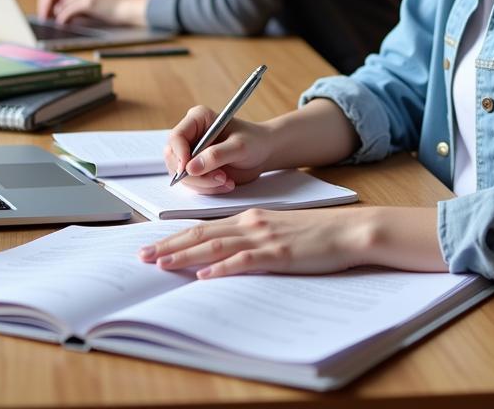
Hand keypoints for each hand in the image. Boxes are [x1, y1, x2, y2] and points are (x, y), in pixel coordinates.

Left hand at [53, 0, 146, 26]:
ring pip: (66, 3)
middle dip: (56, 6)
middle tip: (48, 15)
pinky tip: (61, 23)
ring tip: (54, 20)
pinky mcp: (89, 2)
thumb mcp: (101, 5)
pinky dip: (64, 17)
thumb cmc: (121, 10)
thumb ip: (87, 7)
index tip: (55, 10)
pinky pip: (70, 10)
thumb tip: (71, 16)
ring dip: (58, 12)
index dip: (61, 1)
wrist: (132, 8)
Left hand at [139, 206, 446, 278]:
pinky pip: (244, 262)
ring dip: (185, 257)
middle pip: (202, 235)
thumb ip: (251, 238)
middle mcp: (252, 223)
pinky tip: (205, 276)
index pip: (204, 227)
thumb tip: (222, 256)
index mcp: (251, 217)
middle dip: (170, 246)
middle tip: (143, 258)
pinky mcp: (278, 255)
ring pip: (215, 247)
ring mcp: (264, 238)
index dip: (177, 237)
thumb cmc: (316, 233)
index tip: (154, 246)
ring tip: (162, 265)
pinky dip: (221, 269)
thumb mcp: (278, 229)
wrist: (349, 230)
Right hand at [164, 105, 276, 192]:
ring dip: (203, 183)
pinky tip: (226, 183)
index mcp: (198, 119)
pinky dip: (207, 188)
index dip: (179, 155)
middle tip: (219, 178)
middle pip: (174, 158)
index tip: (187, 170)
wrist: (264, 152)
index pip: (176, 137)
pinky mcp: (197, 168)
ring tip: (227, 180)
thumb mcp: (239, 147)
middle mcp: (191, 135)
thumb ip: (216, 155)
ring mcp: (192, 153)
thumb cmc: (254, 141)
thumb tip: (190, 168)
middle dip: (195, 174)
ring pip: (182, 175)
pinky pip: (192, 183)